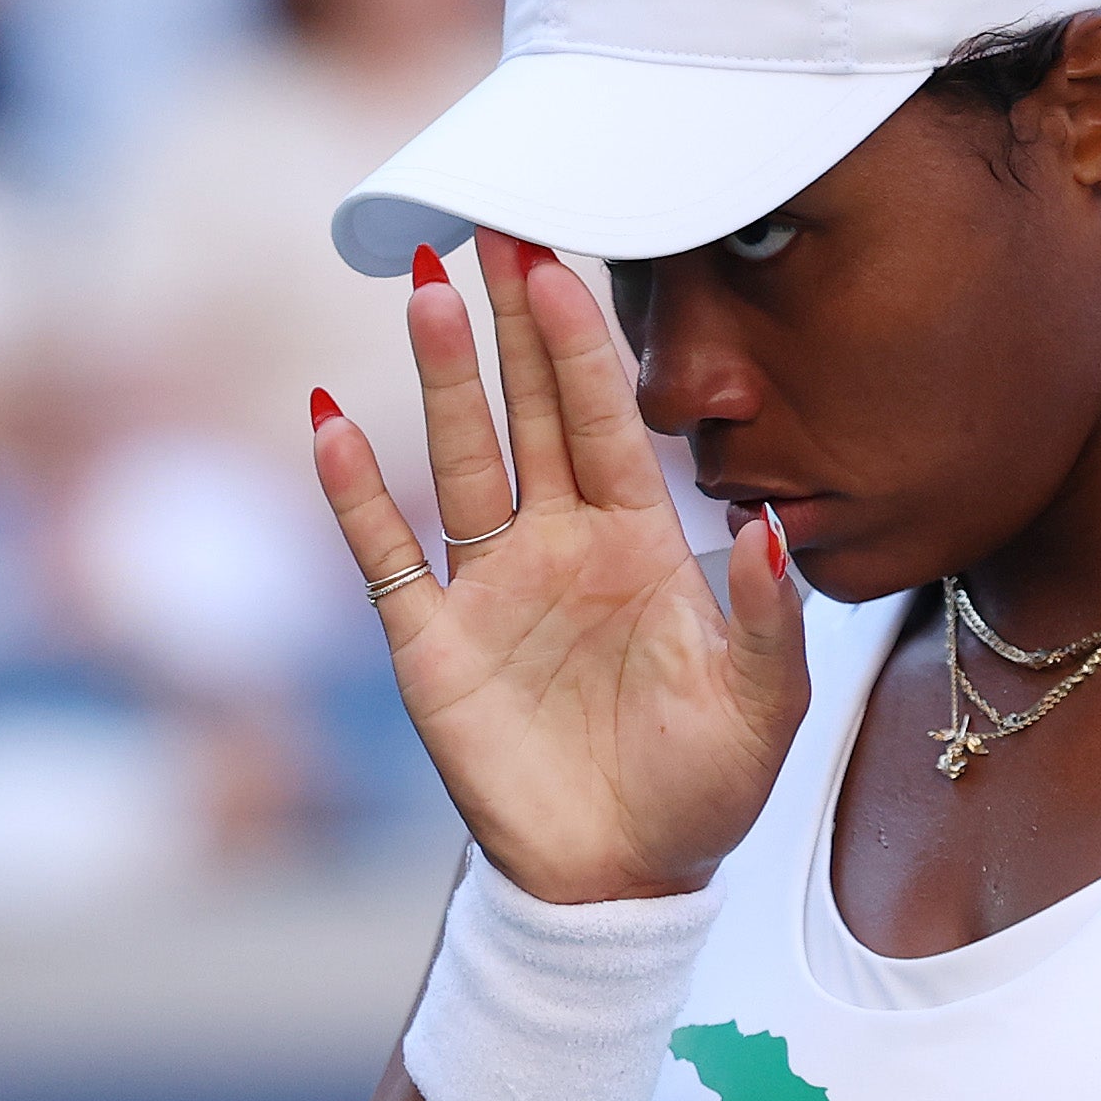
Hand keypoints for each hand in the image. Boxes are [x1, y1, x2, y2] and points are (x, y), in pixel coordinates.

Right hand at [310, 231, 808, 901]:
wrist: (624, 879)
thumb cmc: (702, 787)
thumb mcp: (762, 707)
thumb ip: (766, 616)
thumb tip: (771, 527)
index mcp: (641, 544)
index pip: (604, 420)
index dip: (582, 345)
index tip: (562, 262)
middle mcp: (559, 545)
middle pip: (526, 410)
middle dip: (508, 320)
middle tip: (484, 222)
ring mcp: (491, 587)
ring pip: (459, 458)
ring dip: (441, 378)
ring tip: (421, 287)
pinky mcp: (433, 642)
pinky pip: (387, 552)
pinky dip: (355, 491)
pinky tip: (329, 421)